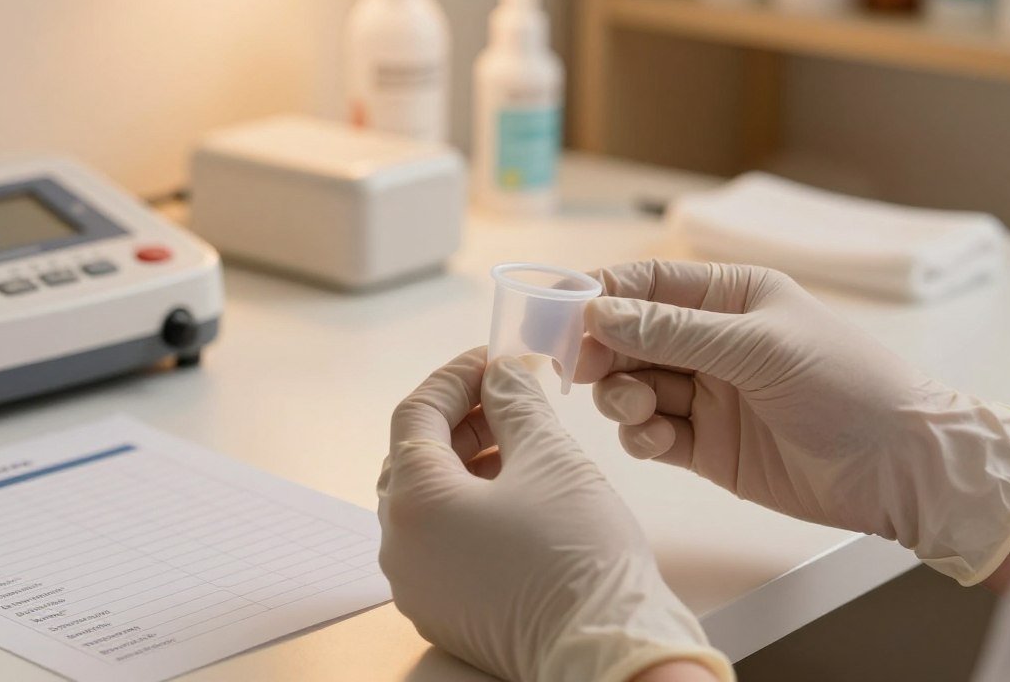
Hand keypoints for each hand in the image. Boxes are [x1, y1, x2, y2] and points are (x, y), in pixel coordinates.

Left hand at [377, 348, 731, 681]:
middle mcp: (400, 548)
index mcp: (414, 503)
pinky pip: (440, 543)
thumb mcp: (551, 457)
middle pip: (414, 459)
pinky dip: (468, 508)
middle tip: (509, 396)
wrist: (609, 651)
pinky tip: (516, 495)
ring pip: (427, 502)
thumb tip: (503, 372)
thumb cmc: (580, 557)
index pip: (415, 414)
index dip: (455, 378)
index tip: (493, 360)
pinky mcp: (443, 611)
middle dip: (461, 420)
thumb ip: (516, 401)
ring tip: (521, 444)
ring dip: (467, 464)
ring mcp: (418, 586)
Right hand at [576, 260, 1009, 585]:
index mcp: (731, 297)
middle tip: (585, 370)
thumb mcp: (759, 347)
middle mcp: (712, 342)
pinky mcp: (705, 445)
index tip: (561, 315)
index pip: (647, 284)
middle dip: (602, 351)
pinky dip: (641, 437)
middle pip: (628, 336)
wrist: (901, 467)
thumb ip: (674, 331)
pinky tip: (658, 440)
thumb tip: (598, 312)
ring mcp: (706, 394)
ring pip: (631, 387)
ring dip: (621, 397)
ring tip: (640, 410)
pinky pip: (649, 434)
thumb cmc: (847, 386)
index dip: (600, 295)